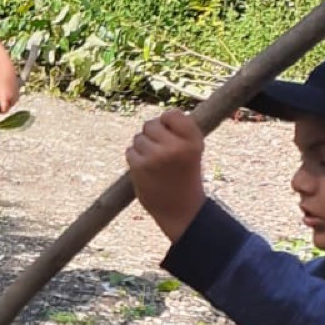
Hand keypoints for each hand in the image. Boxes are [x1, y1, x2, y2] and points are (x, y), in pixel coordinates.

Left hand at [0, 72, 19, 113]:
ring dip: (6, 103)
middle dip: (2, 107)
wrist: (6, 73)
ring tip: (2, 95)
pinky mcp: (18, 95)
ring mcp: (16, 97)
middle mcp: (12, 99)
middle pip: (7, 108)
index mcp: (5, 98)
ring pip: (10, 105)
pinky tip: (7, 93)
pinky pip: (13, 101)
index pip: (3, 111)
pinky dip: (10, 99)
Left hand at [126, 108, 205, 243]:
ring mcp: (156, 157)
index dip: (167, 122)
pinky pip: (130, 151)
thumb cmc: (186, 176)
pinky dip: (135, 159)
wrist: (182, 211)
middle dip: (152, 136)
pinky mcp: (140, 167)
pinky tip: (146, 171)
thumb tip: (160, 116)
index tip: (170, 136)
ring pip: (138, 138)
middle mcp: (175, 146)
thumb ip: (181, 130)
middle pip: (150, 124)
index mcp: (192, 140)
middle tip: (161, 153)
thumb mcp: (194, 150)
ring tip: (155, 164)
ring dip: (143, 148)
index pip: (171, 114)